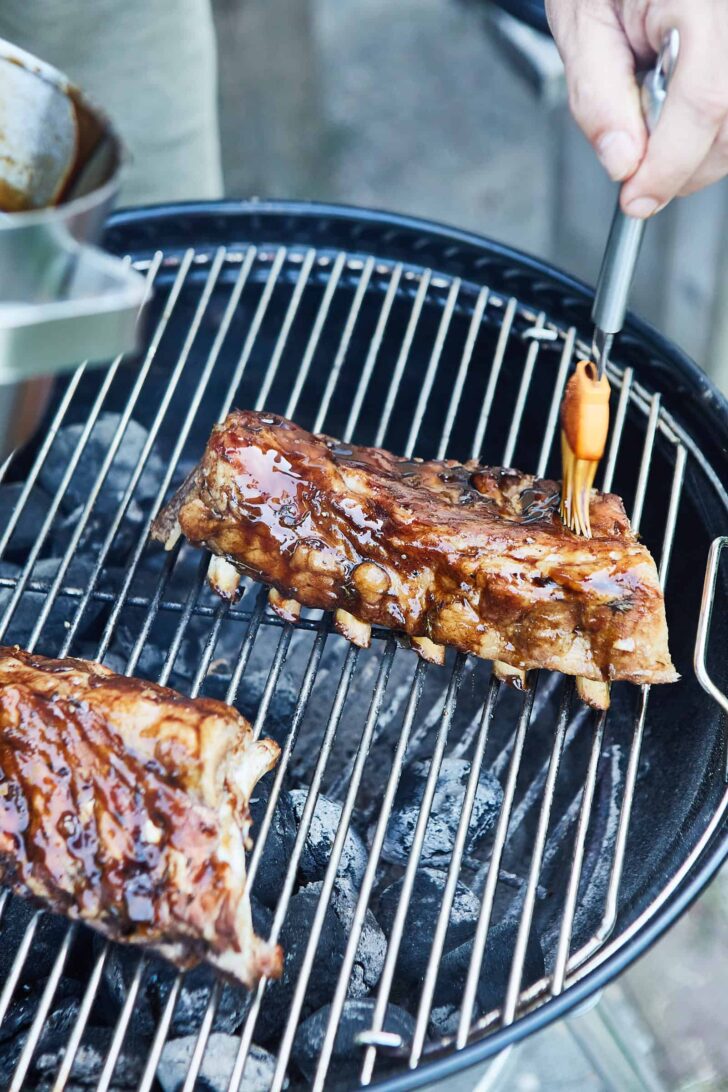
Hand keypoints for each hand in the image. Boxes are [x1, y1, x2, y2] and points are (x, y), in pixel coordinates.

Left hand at [545, 0, 727, 216]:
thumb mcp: (580, 22)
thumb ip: (598, 97)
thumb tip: (623, 162)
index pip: (705, 101)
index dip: (670, 165)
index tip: (637, 199)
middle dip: (685, 165)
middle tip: (640, 175)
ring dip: (701, 150)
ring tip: (656, 124)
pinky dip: (713, 128)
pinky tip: (681, 114)